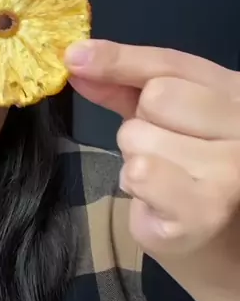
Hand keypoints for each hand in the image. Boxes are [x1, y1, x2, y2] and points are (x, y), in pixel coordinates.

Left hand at [65, 40, 239, 300]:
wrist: (217, 244)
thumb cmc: (188, 176)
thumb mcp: (163, 122)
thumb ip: (123, 88)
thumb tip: (77, 59)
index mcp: (235, 92)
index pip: (171, 63)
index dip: (120, 58)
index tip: (75, 56)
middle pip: (158, 96)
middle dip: (141, 125)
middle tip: (164, 153)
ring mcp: (234, 166)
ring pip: (142, 137)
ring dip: (137, 160)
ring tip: (165, 181)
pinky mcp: (208, 207)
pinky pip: (141, 173)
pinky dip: (137, 186)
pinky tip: (160, 200)